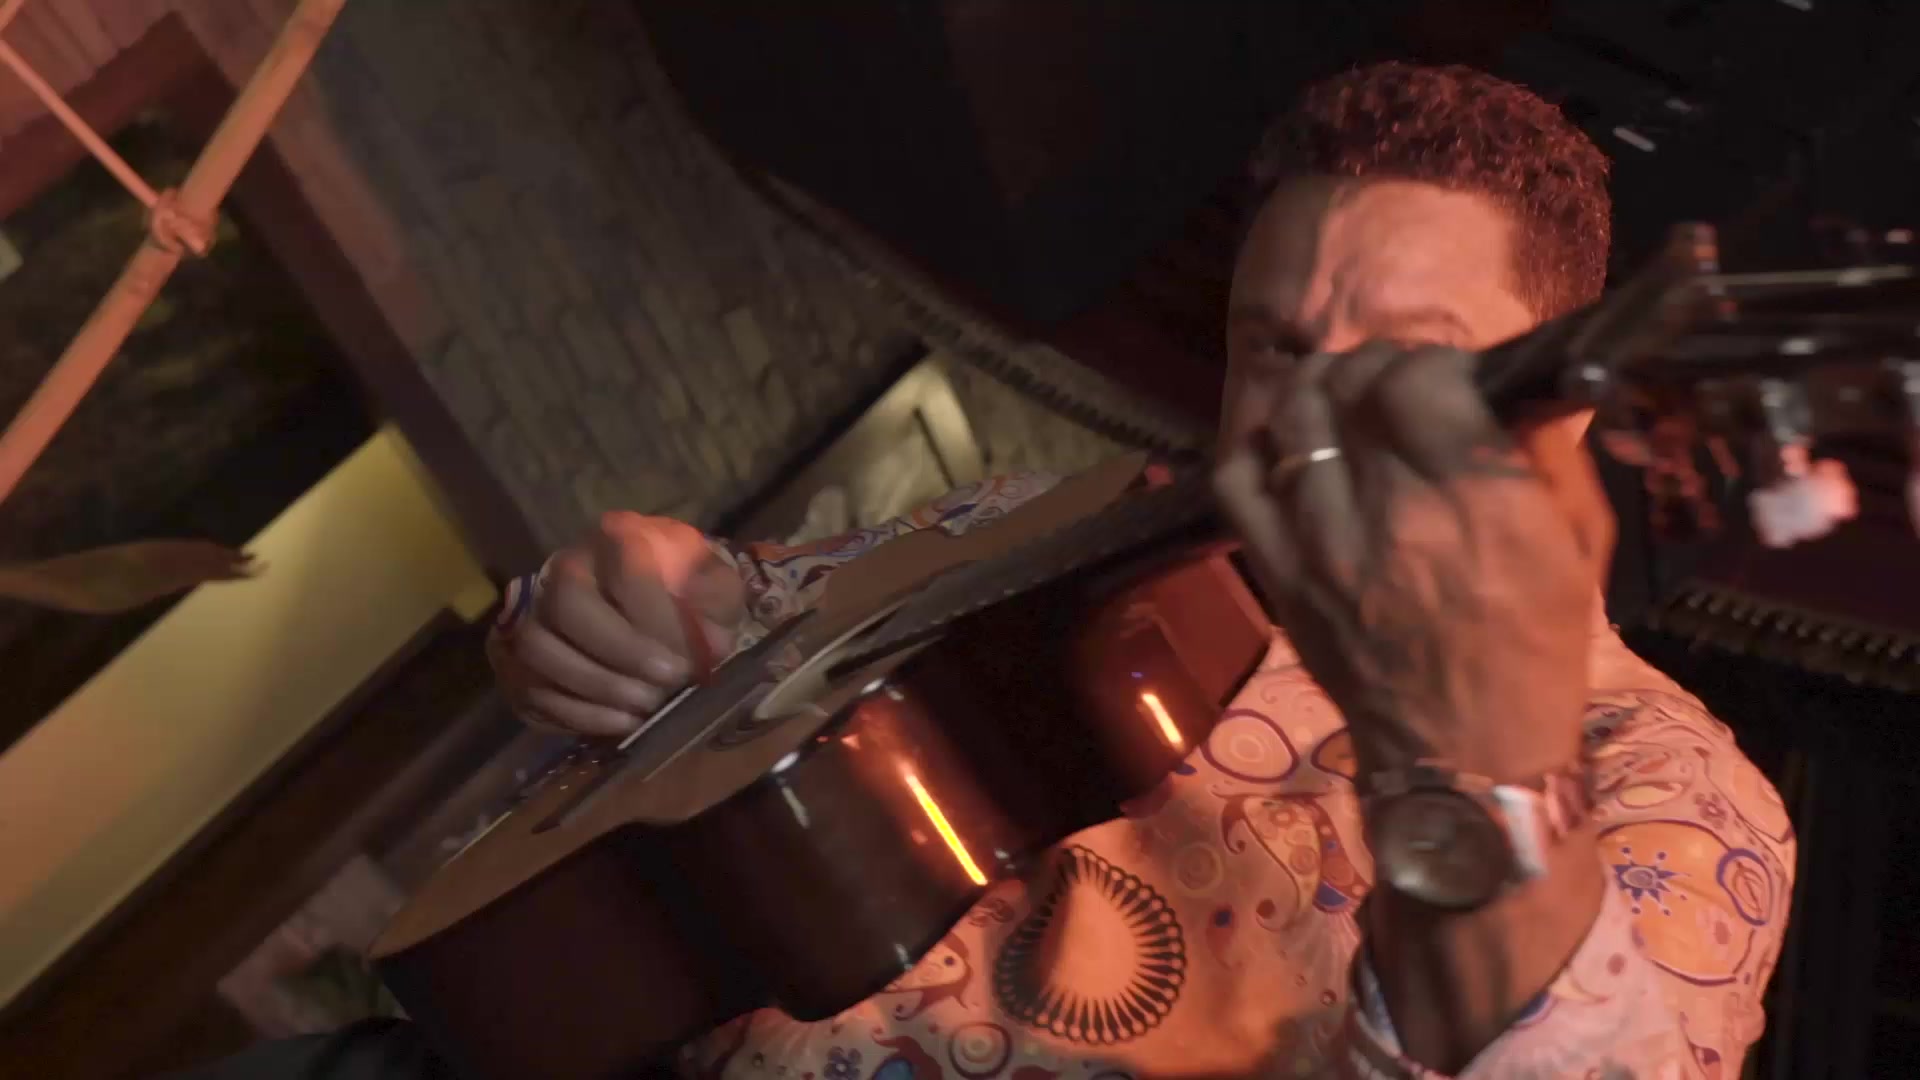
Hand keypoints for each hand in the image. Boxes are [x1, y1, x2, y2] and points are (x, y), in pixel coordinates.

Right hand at [490, 513, 746, 735]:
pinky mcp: (518, 661)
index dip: (655, 619)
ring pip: (537, 649)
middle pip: (567, 605)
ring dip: (596, 687)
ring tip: (644, 708)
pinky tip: (621, 722)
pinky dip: (578, 713)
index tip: (687, 660)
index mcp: (617, 537)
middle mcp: (563, 568)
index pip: (624, 571)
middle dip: (621, 652)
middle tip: (665, 685)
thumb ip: (717, 605)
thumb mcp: (715, 587)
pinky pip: (531, 688)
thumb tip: (709, 645)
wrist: (653, 606)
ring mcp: (533, 613)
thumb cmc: (687, 594)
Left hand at [1211, 343, 1612, 781]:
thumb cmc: (1535, 649)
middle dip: (1375, 367)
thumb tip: (1508, 384)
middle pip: (1350, 386)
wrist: (1464, 758)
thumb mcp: (1577, 545)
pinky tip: (1292, 449)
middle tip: (1396, 387)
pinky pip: (1237, 479)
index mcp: (1478, 504)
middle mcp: (1392, 515)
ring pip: (1291, 418)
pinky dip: (1259, 446)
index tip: (1448, 379)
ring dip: (1318, 392)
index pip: (1420, 377)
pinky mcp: (1278, 576)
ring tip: (1343, 403)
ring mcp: (1321, 545)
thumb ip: (1545, 453)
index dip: (1432, 360)